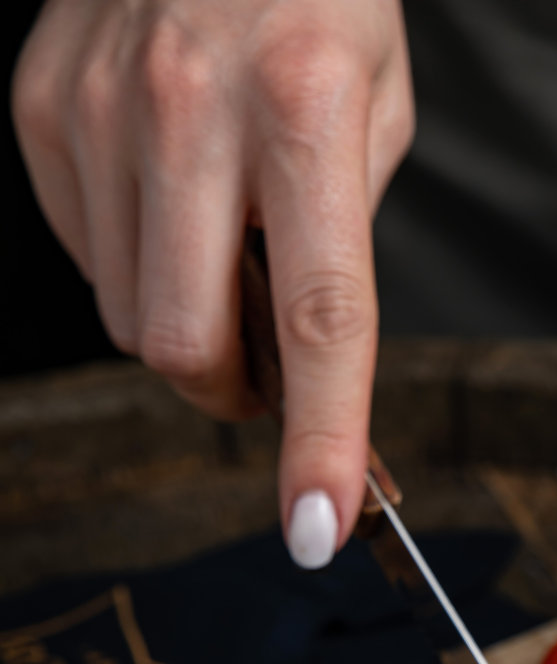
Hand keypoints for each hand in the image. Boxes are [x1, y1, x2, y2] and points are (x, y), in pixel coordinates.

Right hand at [12, 0, 413, 567]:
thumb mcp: (378, 105)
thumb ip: (343, 237)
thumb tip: (299, 360)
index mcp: (308, 109)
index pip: (320, 320)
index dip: (320, 441)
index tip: (317, 529)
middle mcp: (192, 108)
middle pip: (187, 347)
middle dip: (232, 394)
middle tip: (266, 366)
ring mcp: (100, 106)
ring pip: (130, 319)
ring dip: (184, 323)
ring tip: (218, 242)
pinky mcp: (40, 106)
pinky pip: (85, 255)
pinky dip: (132, 259)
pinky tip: (164, 193)